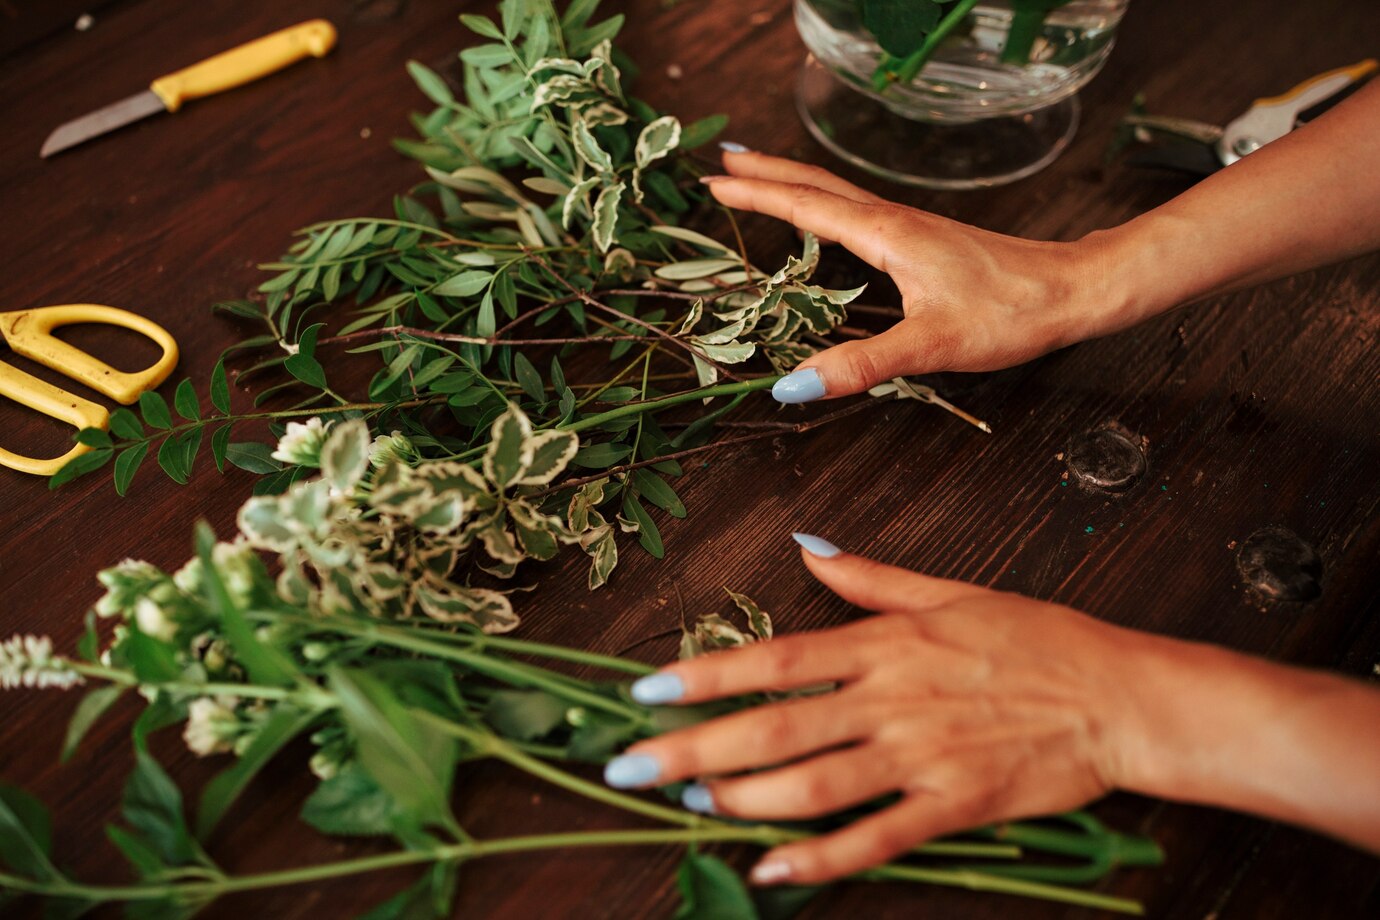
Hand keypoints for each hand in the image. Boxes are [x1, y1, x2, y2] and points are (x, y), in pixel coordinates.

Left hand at [604, 534, 1155, 884]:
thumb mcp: (952, 592)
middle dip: (692, 747)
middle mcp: (891, 699)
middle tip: (629, 765)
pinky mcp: (952, 806)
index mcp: (886, 644)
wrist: (1119, 696)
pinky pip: (874, 839)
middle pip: (774, 726)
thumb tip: (810, 549)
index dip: (706, 674)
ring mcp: (920, 757)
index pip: (777, 658)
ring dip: (740, 797)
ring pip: (811, 785)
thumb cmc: (1038, 639)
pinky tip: (769, 870)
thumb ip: (872, 579)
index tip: (647, 688)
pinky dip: (819, 859)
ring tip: (688, 801)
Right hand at [702, 148, 1118, 401]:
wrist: (1073, 290)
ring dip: (793, 184)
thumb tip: (793, 386)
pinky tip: (828, 219)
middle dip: (766, 173)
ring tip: (760, 179)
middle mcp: (894, 220)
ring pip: (838, 194)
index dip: (758, 195)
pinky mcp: (926, 240)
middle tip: (722, 164)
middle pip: (817, 186)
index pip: (806, 206)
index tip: (715, 184)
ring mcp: (910, 227)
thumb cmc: (1011, 312)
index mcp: (886, 234)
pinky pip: (858, 211)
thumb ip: (860, 365)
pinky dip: (825, 205)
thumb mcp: (930, 346)